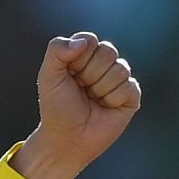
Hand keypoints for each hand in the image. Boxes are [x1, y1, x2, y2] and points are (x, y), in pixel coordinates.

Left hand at [10, 33, 141, 178]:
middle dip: (89, 74)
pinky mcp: (131, 96)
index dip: (78, 58)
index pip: (90, 40)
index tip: (69, 74)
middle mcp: (103, 64)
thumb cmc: (56, 108)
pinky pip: (129, 86)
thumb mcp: (48, 76)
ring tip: (92, 100)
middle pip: (108, 51)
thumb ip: (57, 50)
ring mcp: (119, 79)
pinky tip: (105, 107)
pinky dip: (113, 99)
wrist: (66, 138)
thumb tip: (85, 42)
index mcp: (83, 56)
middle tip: (81, 89)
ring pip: (120, 69)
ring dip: (100, 88)